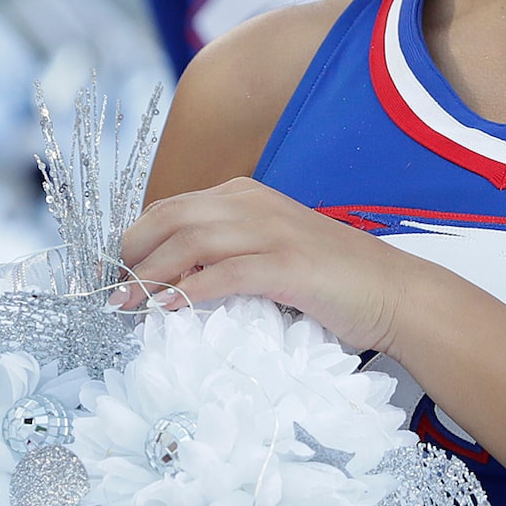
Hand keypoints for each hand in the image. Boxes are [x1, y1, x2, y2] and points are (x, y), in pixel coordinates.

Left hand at [117, 178, 407, 352]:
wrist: (394, 292)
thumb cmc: (334, 281)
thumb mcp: (274, 252)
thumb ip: (230, 254)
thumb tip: (177, 280)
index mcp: (248, 196)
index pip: (173, 207)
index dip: (136, 238)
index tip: (115, 272)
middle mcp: (255, 204)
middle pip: (171, 217)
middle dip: (132, 252)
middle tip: (110, 289)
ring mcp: (273, 232)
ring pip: (189, 242)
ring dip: (149, 274)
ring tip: (125, 304)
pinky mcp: (288, 266)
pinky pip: (223, 274)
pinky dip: (188, 292)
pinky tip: (167, 310)